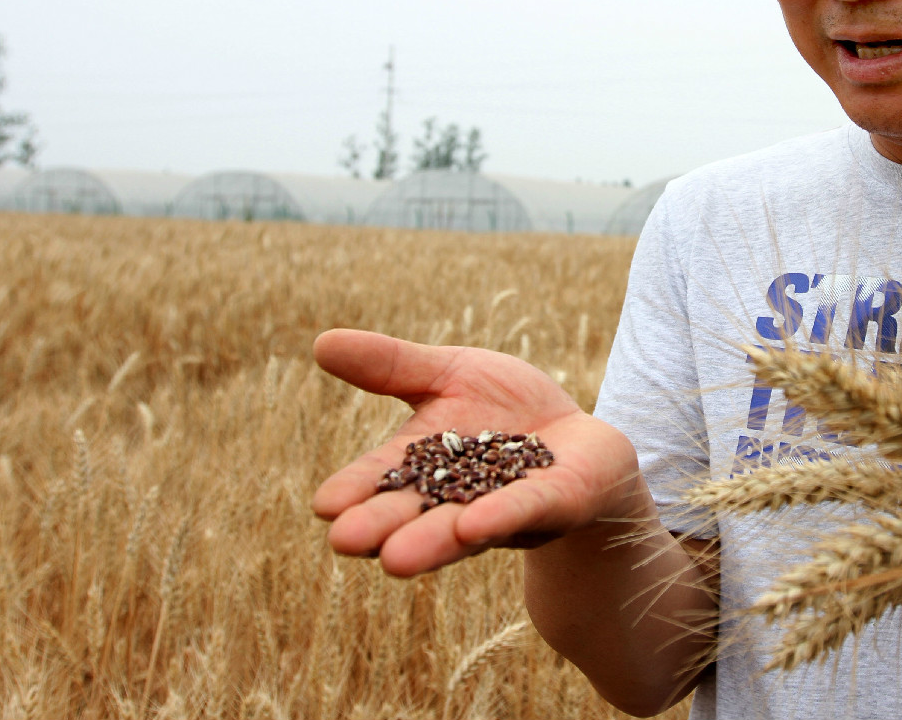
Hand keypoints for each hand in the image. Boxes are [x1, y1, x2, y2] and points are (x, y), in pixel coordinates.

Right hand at [311, 329, 643, 576]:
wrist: (581, 438)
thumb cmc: (506, 409)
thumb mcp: (448, 373)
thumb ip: (391, 366)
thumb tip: (320, 342)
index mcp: (424, 465)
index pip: (382, 478)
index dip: (356, 490)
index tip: (325, 504)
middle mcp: (457, 498)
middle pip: (414, 512)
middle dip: (383, 526)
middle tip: (345, 540)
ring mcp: (505, 506)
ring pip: (463, 526)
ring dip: (430, 541)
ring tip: (394, 559)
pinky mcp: (557, 501)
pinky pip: (525, 509)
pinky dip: (500, 516)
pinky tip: (474, 526)